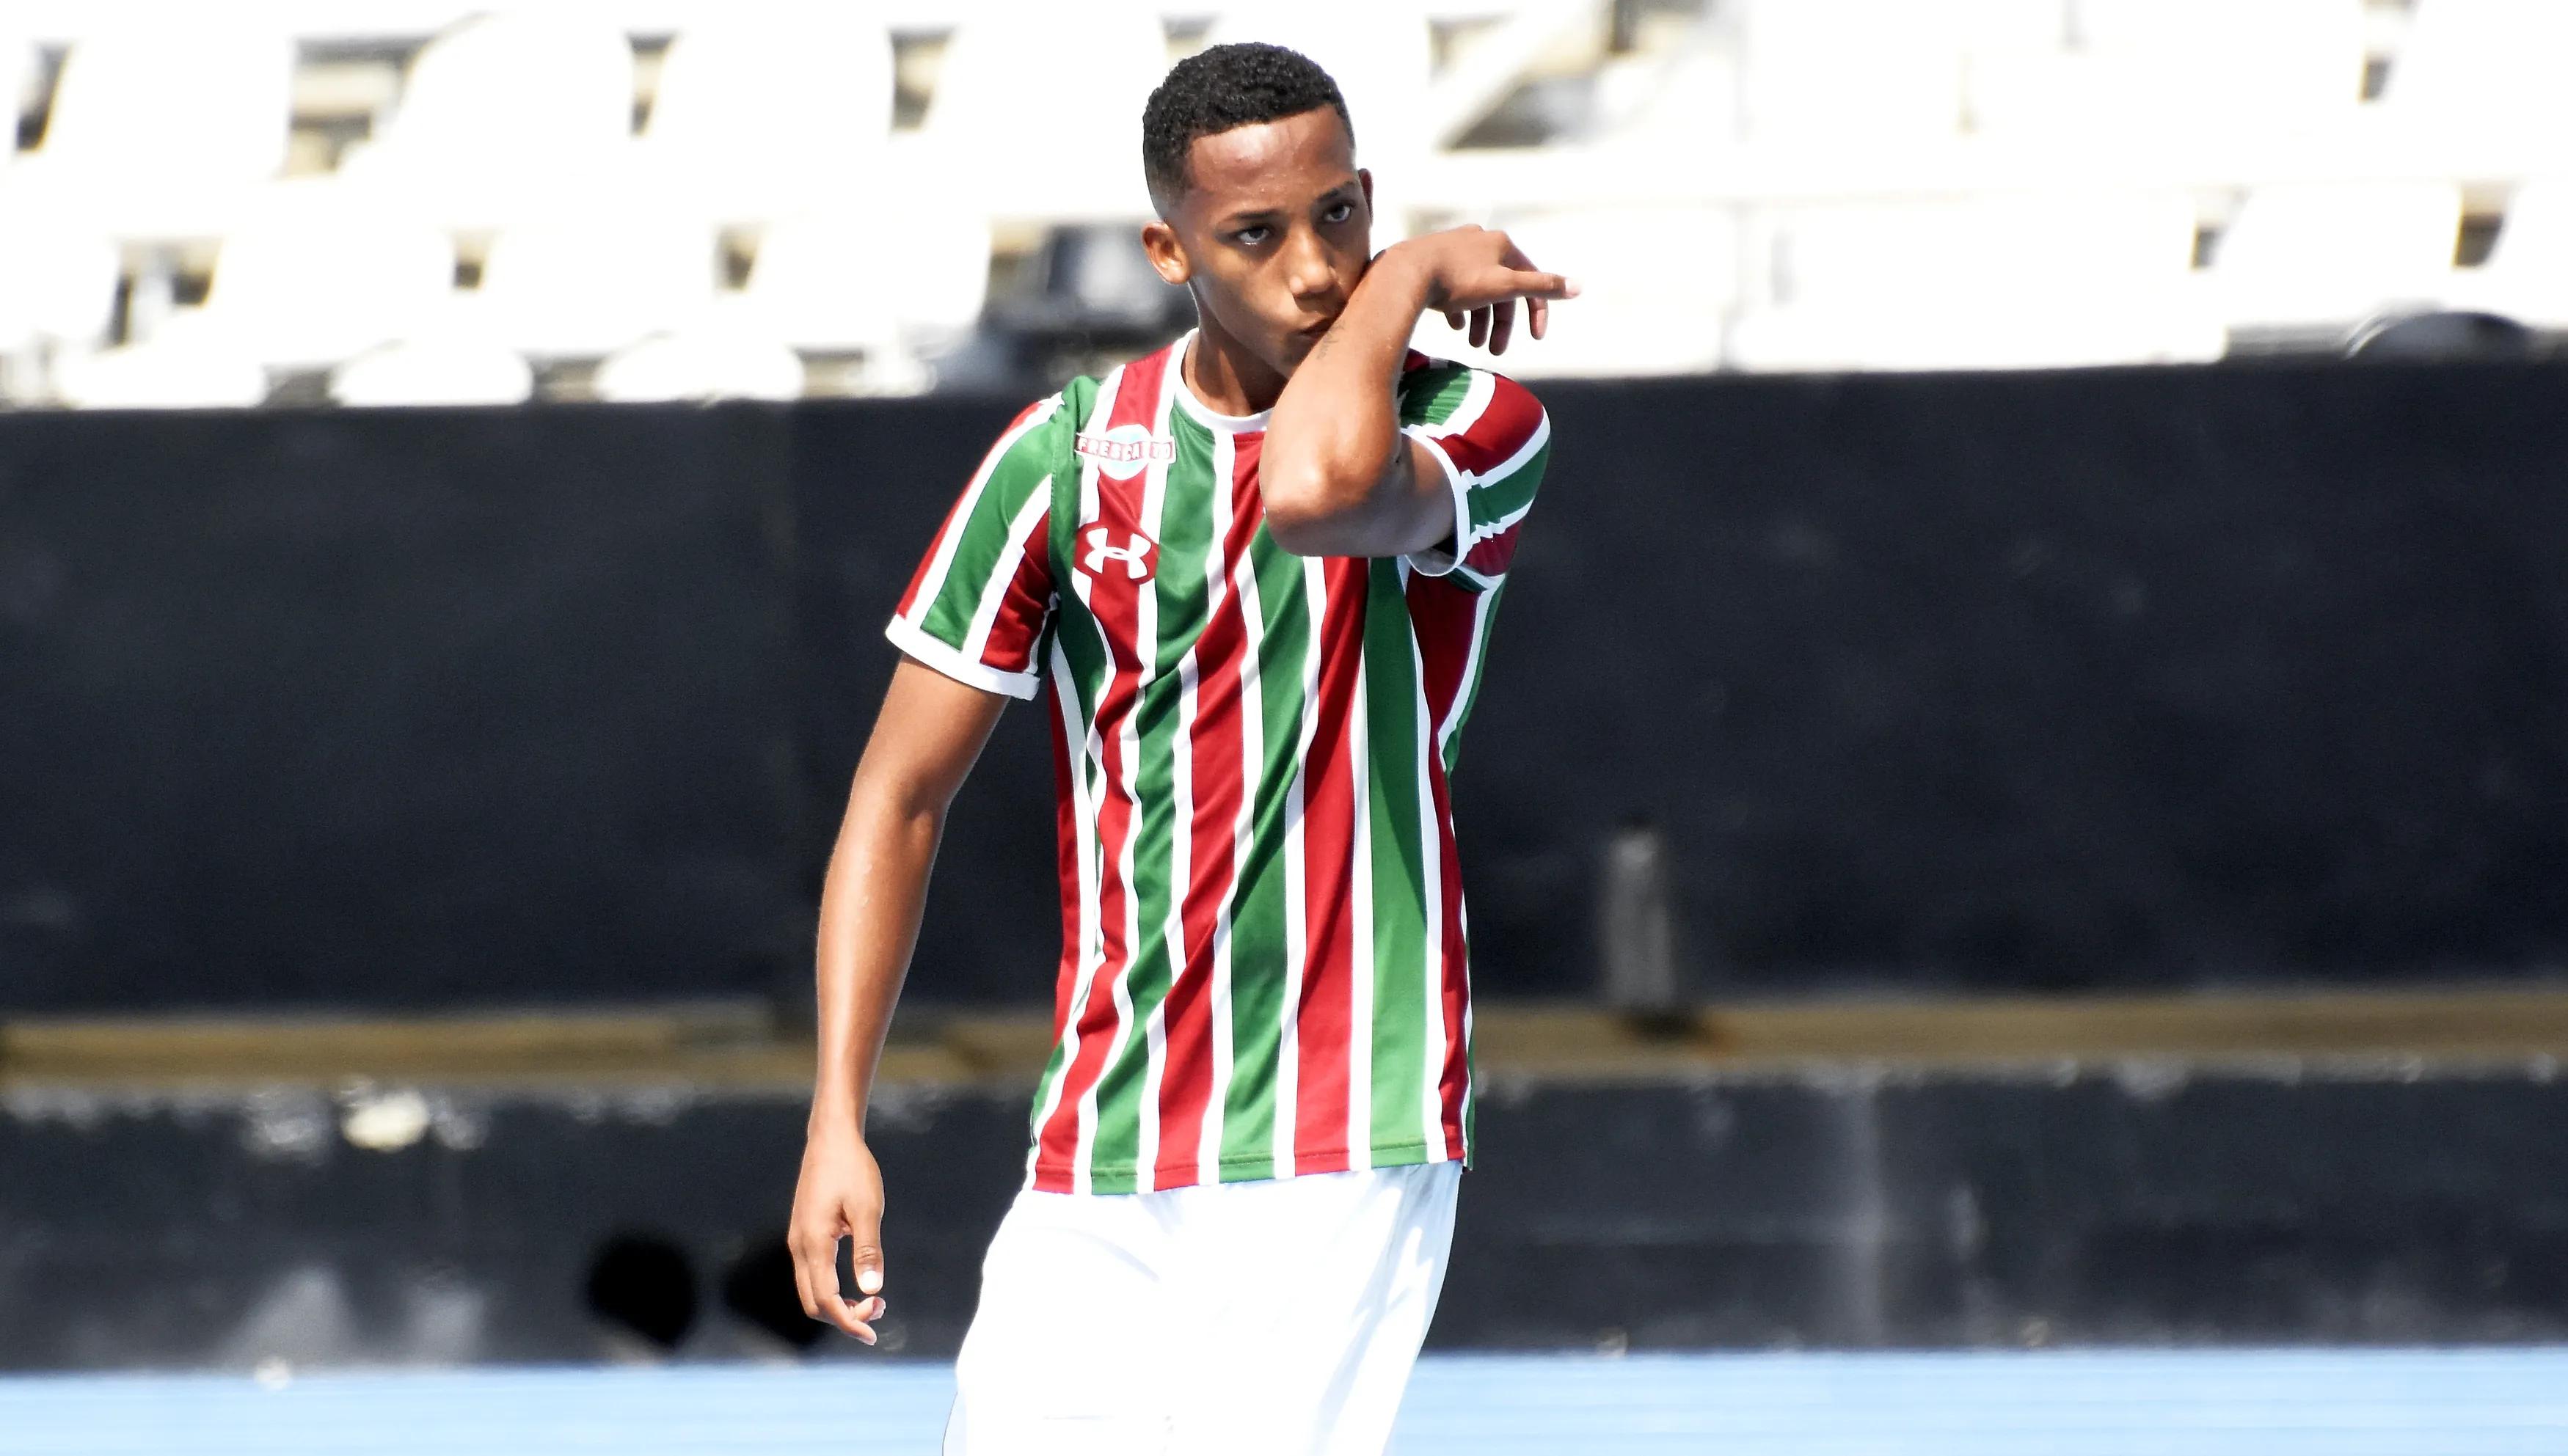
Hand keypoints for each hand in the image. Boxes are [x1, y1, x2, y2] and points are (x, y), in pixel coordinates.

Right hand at [788, 1119, 887, 1343]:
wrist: (830, 1138)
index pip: (825, 1300)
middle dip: (844, 1317)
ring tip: (874, 1299)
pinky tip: (856, 1280)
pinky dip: (832, 1289)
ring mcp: (798, 1240)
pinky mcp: (803, 1234)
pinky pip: (812, 1274)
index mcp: (813, 1243)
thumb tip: (873, 1291)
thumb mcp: (868, 1208)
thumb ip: (868, 1250)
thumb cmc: (852, 1169)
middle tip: (880, 1309)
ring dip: (839, 1305)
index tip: (873, 1334)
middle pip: (813, 1303)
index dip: (848, 1323)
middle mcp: (799, 1246)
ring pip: (811, 1290)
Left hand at [1387, 225, 1577, 355]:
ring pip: (1478, 289)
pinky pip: (1454, 286)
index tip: (1534, 339)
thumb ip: (1540, 286)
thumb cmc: (1456, 280)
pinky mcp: (1432, 258)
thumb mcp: (1504, 286)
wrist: (1403, 274)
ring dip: (1480, 319)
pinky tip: (1453, 325)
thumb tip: (1578, 287)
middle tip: (1493, 351)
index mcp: (1502, 244)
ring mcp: (1455, 247)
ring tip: (1471, 342)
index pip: (1530, 281)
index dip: (1536, 312)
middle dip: (1501, 323)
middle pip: (1502, 288)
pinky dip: (1459, 308)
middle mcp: (1480, 239)